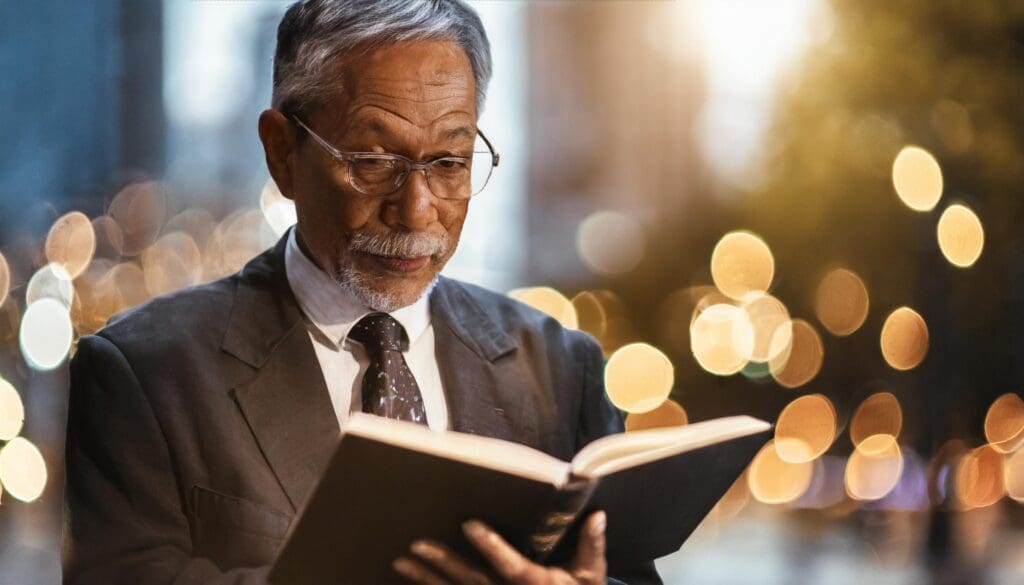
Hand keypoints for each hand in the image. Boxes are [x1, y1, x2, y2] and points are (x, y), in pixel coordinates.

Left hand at [393, 511, 607, 584]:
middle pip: (472, 581)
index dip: (490, 546)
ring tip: (401, 561)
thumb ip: (592, 546)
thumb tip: (597, 516)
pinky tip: (406, 580)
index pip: (510, 566)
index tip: (469, 524)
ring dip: (425, 579)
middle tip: (417, 545)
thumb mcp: (591, 577)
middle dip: (444, 563)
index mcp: (535, 584)